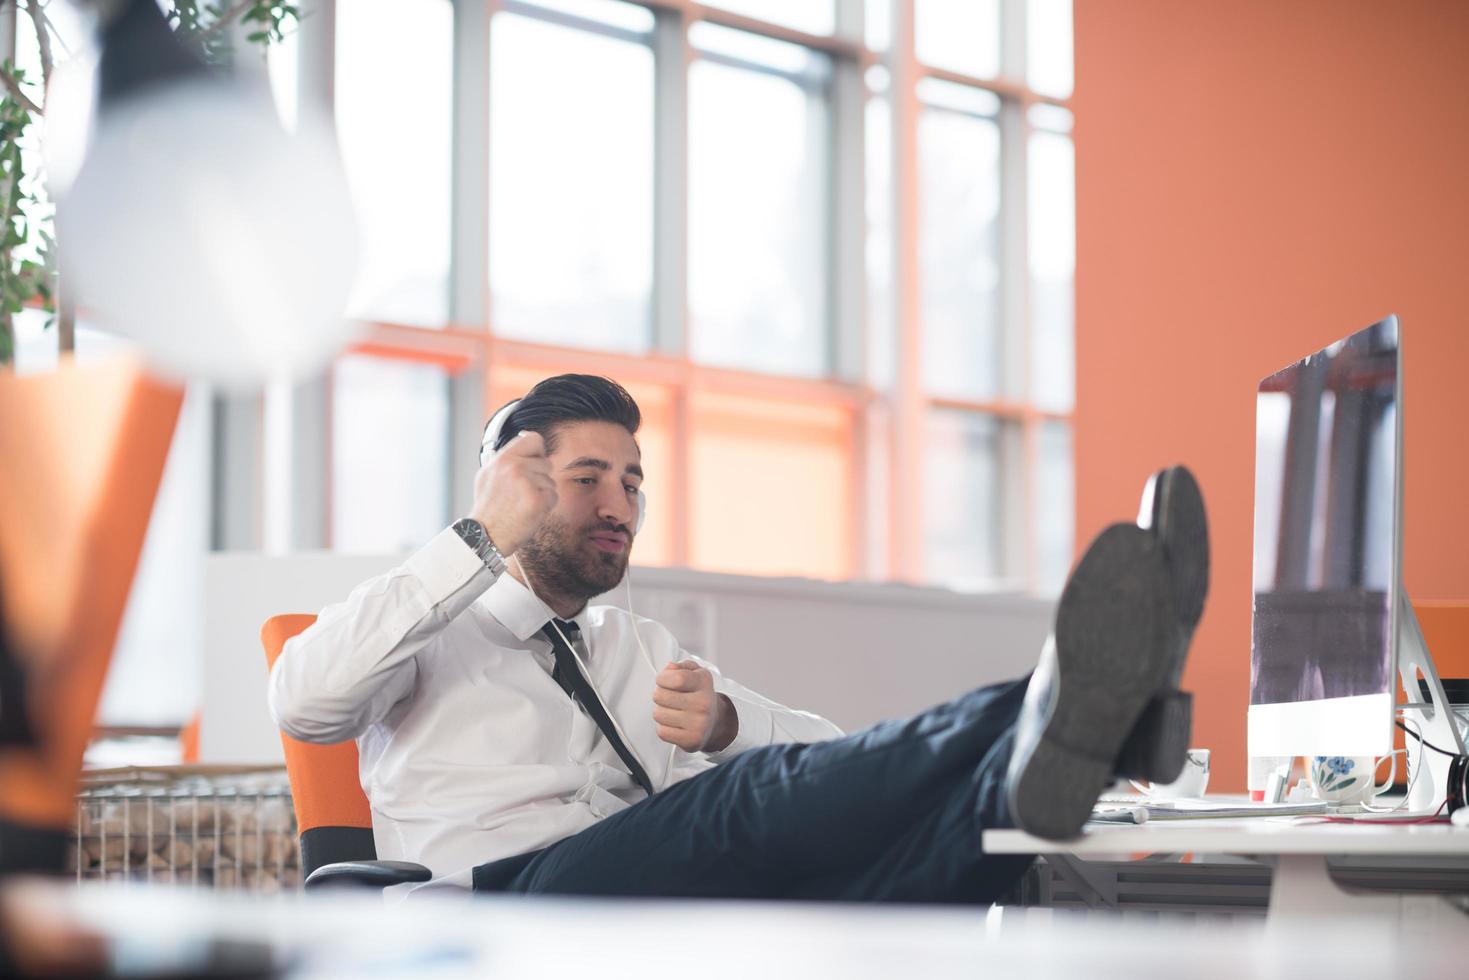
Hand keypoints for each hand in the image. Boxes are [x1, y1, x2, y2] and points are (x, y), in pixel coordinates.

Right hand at [468, 430, 556, 557]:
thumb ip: (507, 457)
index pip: (533, 439)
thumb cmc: (488, 508)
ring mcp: (527, 483)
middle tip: (522, 493)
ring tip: (522, 504)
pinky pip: (553, 496)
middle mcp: (515, 467)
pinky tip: (529, 512)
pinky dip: (545, 506)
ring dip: (542, 493)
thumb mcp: (488, 475)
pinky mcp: (538, 500)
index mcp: (502, 459)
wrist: (484, 536)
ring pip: (550, 481)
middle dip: (540, 477)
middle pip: (546, 462)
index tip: (535, 460)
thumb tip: (525, 437)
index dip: (538, 451)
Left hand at [652, 661, 737, 752]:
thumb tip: (670, 668)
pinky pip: (662, 732)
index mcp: (703, 681)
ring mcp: (699, 723)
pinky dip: (664, 728)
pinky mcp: (692, 740)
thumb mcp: (694, 673)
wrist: (715, 721)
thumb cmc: (698, 694)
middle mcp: (704, 703)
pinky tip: (675, 724)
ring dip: (661, 712)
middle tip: (670, 698)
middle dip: (659, 695)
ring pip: (658, 714)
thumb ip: (680, 666)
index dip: (662, 678)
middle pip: (660, 696)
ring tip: (673, 711)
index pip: (676, 678)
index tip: (663, 681)